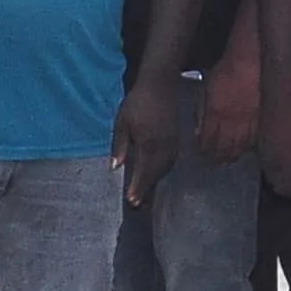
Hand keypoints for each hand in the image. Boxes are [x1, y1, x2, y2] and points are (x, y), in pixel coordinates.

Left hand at [114, 80, 180, 209]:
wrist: (160, 85)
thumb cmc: (137, 102)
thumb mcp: (122, 123)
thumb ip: (119, 146)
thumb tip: (115, 167)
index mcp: (148, 143)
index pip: (143, 171)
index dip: (138, 187)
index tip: (131, 201)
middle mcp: (163, 147)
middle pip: (155, 174)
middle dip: (145, 190)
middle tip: (136, 205)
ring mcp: (172, 143)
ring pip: (164, 169)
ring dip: (154, 182)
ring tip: (144, 196)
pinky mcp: (176, 139)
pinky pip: (170, 161)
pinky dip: (162, 171)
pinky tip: (155, 175)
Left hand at [197, 55, 262, 163]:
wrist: (252, 60)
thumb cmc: (228, 69)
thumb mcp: (206, 88)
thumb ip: (202, 111)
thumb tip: (197, 131)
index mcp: (216, 114)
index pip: (208, 141)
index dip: (204, 150)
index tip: (202, 154)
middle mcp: (232, 122)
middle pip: (224, 149)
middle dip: (218, 158)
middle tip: (215, 161)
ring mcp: (249, 122)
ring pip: (240, 148)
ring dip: (233, 155)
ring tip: (229, 160)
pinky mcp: (263, 120)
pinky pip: (255, 140)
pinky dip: (249, 147)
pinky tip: (245, 150)